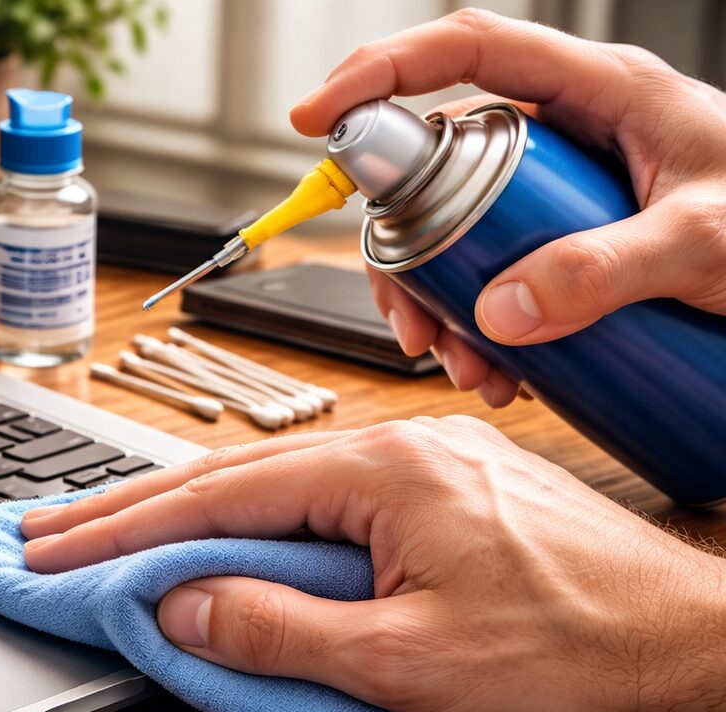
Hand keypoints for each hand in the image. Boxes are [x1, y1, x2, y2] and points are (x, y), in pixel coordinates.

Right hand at [20, 418, 725, 711]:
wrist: (686, 645)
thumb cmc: (570, 650)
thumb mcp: (406, 661)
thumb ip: (279, 630)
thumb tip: (181, 607)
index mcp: (381, 471)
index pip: (216, 496)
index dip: (123, 529)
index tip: (53, 551)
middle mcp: (396, 445)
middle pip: (230, 474)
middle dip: (129, 508)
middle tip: (46, 532)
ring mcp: (421, 459)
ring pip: (272, 481)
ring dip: (184, 510)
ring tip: (106, 532)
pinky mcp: (440, 486)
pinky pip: (319, 493)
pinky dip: (250, 515)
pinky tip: (219, 533)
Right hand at [289, 9, 725, 407]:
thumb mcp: (702, 243)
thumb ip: (605, 270)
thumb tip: (500, 310)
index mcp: (599, 92)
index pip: (466, 50)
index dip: (380, 72)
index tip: (317, 118)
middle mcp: (569, 134)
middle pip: (441, 162)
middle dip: (405, 246)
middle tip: (406, 315)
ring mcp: (564, 191)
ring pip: (460, 230)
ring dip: (440, 303)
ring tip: (465, 364)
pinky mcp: (569, 243)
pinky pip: (496, 273)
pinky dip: (479, 325)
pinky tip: (500, 369)